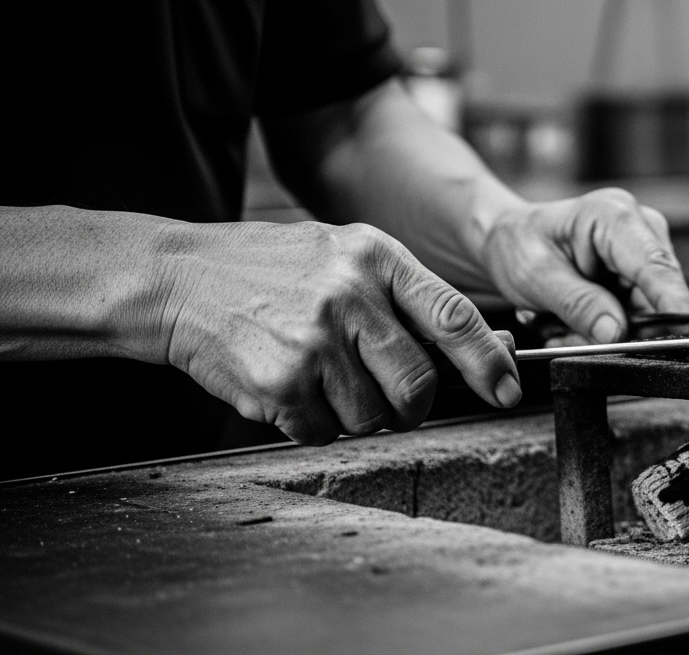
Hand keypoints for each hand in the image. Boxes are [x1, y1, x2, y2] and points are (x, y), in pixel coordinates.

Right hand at [157, 221, 518, 444]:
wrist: (180, 279)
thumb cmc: (277, 272)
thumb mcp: (347, 256)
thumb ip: (407, 298)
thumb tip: (485, 350)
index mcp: (377, 257)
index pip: (455, 316)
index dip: (489, 362)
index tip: (507, 390)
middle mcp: (350, 296)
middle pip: (417, 385)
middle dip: (410, 407)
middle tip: (390, 402)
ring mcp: (313, 341)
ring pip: (370, 417)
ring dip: (352, 415)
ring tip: (319, 377)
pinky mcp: (278, 383)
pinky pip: (321, 433)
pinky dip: (309, 424)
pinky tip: (287, 385)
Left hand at [481, 188, 688, 343]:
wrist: (510, 239)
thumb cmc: (519, 243)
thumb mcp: (536, 276)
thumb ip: (578, 304)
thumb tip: (617, 332)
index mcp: (613, 217)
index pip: (655, 265)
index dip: (673, 302)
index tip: (686, 335)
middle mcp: (639, 230)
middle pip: (657, 297)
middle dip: (618, 330)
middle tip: (565, 335)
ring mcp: (643, 254)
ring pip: (646, 315)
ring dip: (603, 332)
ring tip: (558, 323)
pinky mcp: (640, 276)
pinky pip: (635, 318)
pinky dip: (603, 329)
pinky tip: (570, 321)